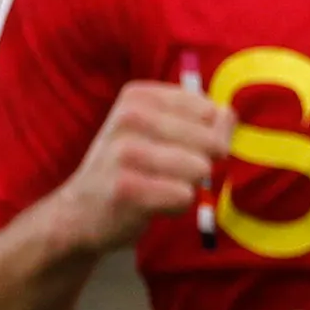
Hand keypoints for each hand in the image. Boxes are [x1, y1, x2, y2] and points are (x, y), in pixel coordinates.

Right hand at [46, 81, 235, 253]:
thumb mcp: (158, 132)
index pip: (210, 111)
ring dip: (188, 186)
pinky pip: (184, 196)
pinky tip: (151, 205)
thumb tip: (229, 114)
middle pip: (211, 141)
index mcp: (139, 97)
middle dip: (201, 164)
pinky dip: (176, 206)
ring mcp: (125, 152)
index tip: (180, 148)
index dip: (209, 136)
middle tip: (168, 173)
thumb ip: (200, 120)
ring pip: (200, 168)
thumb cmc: (130, 169)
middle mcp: (129, 117)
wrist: (80, 212)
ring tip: (158, 187)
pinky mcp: (126, 188)